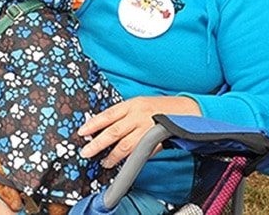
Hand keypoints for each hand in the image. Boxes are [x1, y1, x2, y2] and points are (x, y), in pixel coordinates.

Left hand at [77, 96, 200, 168]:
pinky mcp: (156, 140)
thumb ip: (123, 115)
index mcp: (131, 104)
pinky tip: (123, 164)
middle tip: (86, 152)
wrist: (187, 110)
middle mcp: (138, 115)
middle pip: (113, 131)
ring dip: (113, 156)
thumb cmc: (160, 107)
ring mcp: (147, 129)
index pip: (107, 115)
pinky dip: (130, 159)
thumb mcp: (139, 104)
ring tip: (104, 162)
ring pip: (126, 145)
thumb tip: (103, 128)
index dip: (93, 124)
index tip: (81, 132)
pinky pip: (140, 151)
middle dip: (98, 143)